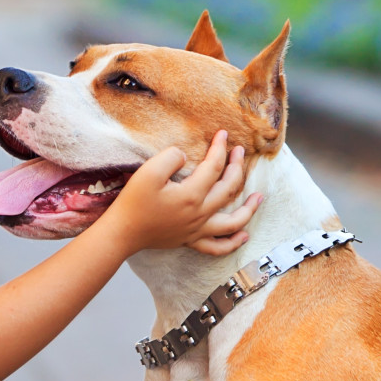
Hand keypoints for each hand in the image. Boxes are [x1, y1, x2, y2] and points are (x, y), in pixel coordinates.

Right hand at [106, 130, 260, 255]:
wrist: (121, 232)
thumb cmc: (133, 203)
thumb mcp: (148, 172)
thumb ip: (170, 158)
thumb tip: (185, 157)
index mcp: (191, 195)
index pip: (213, 167)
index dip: (220, 148)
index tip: (223, 134)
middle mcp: (199, 213)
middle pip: (228, 189)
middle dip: (237, 167)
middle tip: (239, 152)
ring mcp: (196, 230)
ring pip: (232, 222)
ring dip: (249, 209)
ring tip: (258, 197)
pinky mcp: (189, 241)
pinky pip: (216, 246)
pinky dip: (233, 242)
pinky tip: (243, 235)